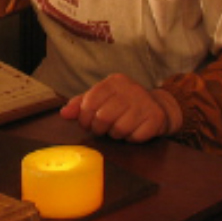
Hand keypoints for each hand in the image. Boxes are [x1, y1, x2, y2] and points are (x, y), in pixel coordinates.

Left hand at [59, 73, 181, 142]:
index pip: (89, 102)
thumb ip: (80, 105)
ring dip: (116, 134)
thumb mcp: (102, 99)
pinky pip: (134, 137)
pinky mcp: (155, 118)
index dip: (84, 118)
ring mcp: (144, 103)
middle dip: (99, 129)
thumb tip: (63, 113)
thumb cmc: (123, 104)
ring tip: (120, 128)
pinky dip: (131, 138)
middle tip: (103, 128)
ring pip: (118, 129)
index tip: (87, 123)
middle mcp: (130, 89)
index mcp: (114, 81)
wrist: (158, 107)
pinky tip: (134, 130)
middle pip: (102, 118)